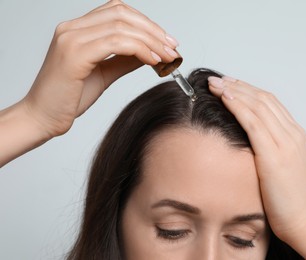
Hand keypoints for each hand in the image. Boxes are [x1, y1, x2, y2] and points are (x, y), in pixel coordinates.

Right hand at [22, 0, 178, 137]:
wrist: (41, 118)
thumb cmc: (68, 98)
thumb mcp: (103, 73)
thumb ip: (124, 60)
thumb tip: (149, 53)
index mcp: (77, 30)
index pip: (117, 12)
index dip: (146, 23)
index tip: (166, 41)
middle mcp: (71, 28)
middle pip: (122, 14)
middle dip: (153, 30)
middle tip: (172, 48)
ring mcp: (71, 39)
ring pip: (121, 26)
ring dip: (151, 40)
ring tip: (167, 57)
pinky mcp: (74, 55)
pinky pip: (115, 43)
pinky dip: (139, 49)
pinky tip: (153, 61)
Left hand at [208, 76, 305, 242]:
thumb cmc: (296, 201)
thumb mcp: (288, 169)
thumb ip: (276, 152)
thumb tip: (255, 145)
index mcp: (295, 136)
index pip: (270, 103)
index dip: (248, 90)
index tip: (230, 85)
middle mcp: (292, 135)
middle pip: (263, 99)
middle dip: (238, 86)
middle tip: (218, 78)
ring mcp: (285, 143)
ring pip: (258, 106)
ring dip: (234, 91)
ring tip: (215, 83)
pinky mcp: (275, 156)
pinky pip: (253, 123)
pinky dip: (238, 107)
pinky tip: (224, 98)